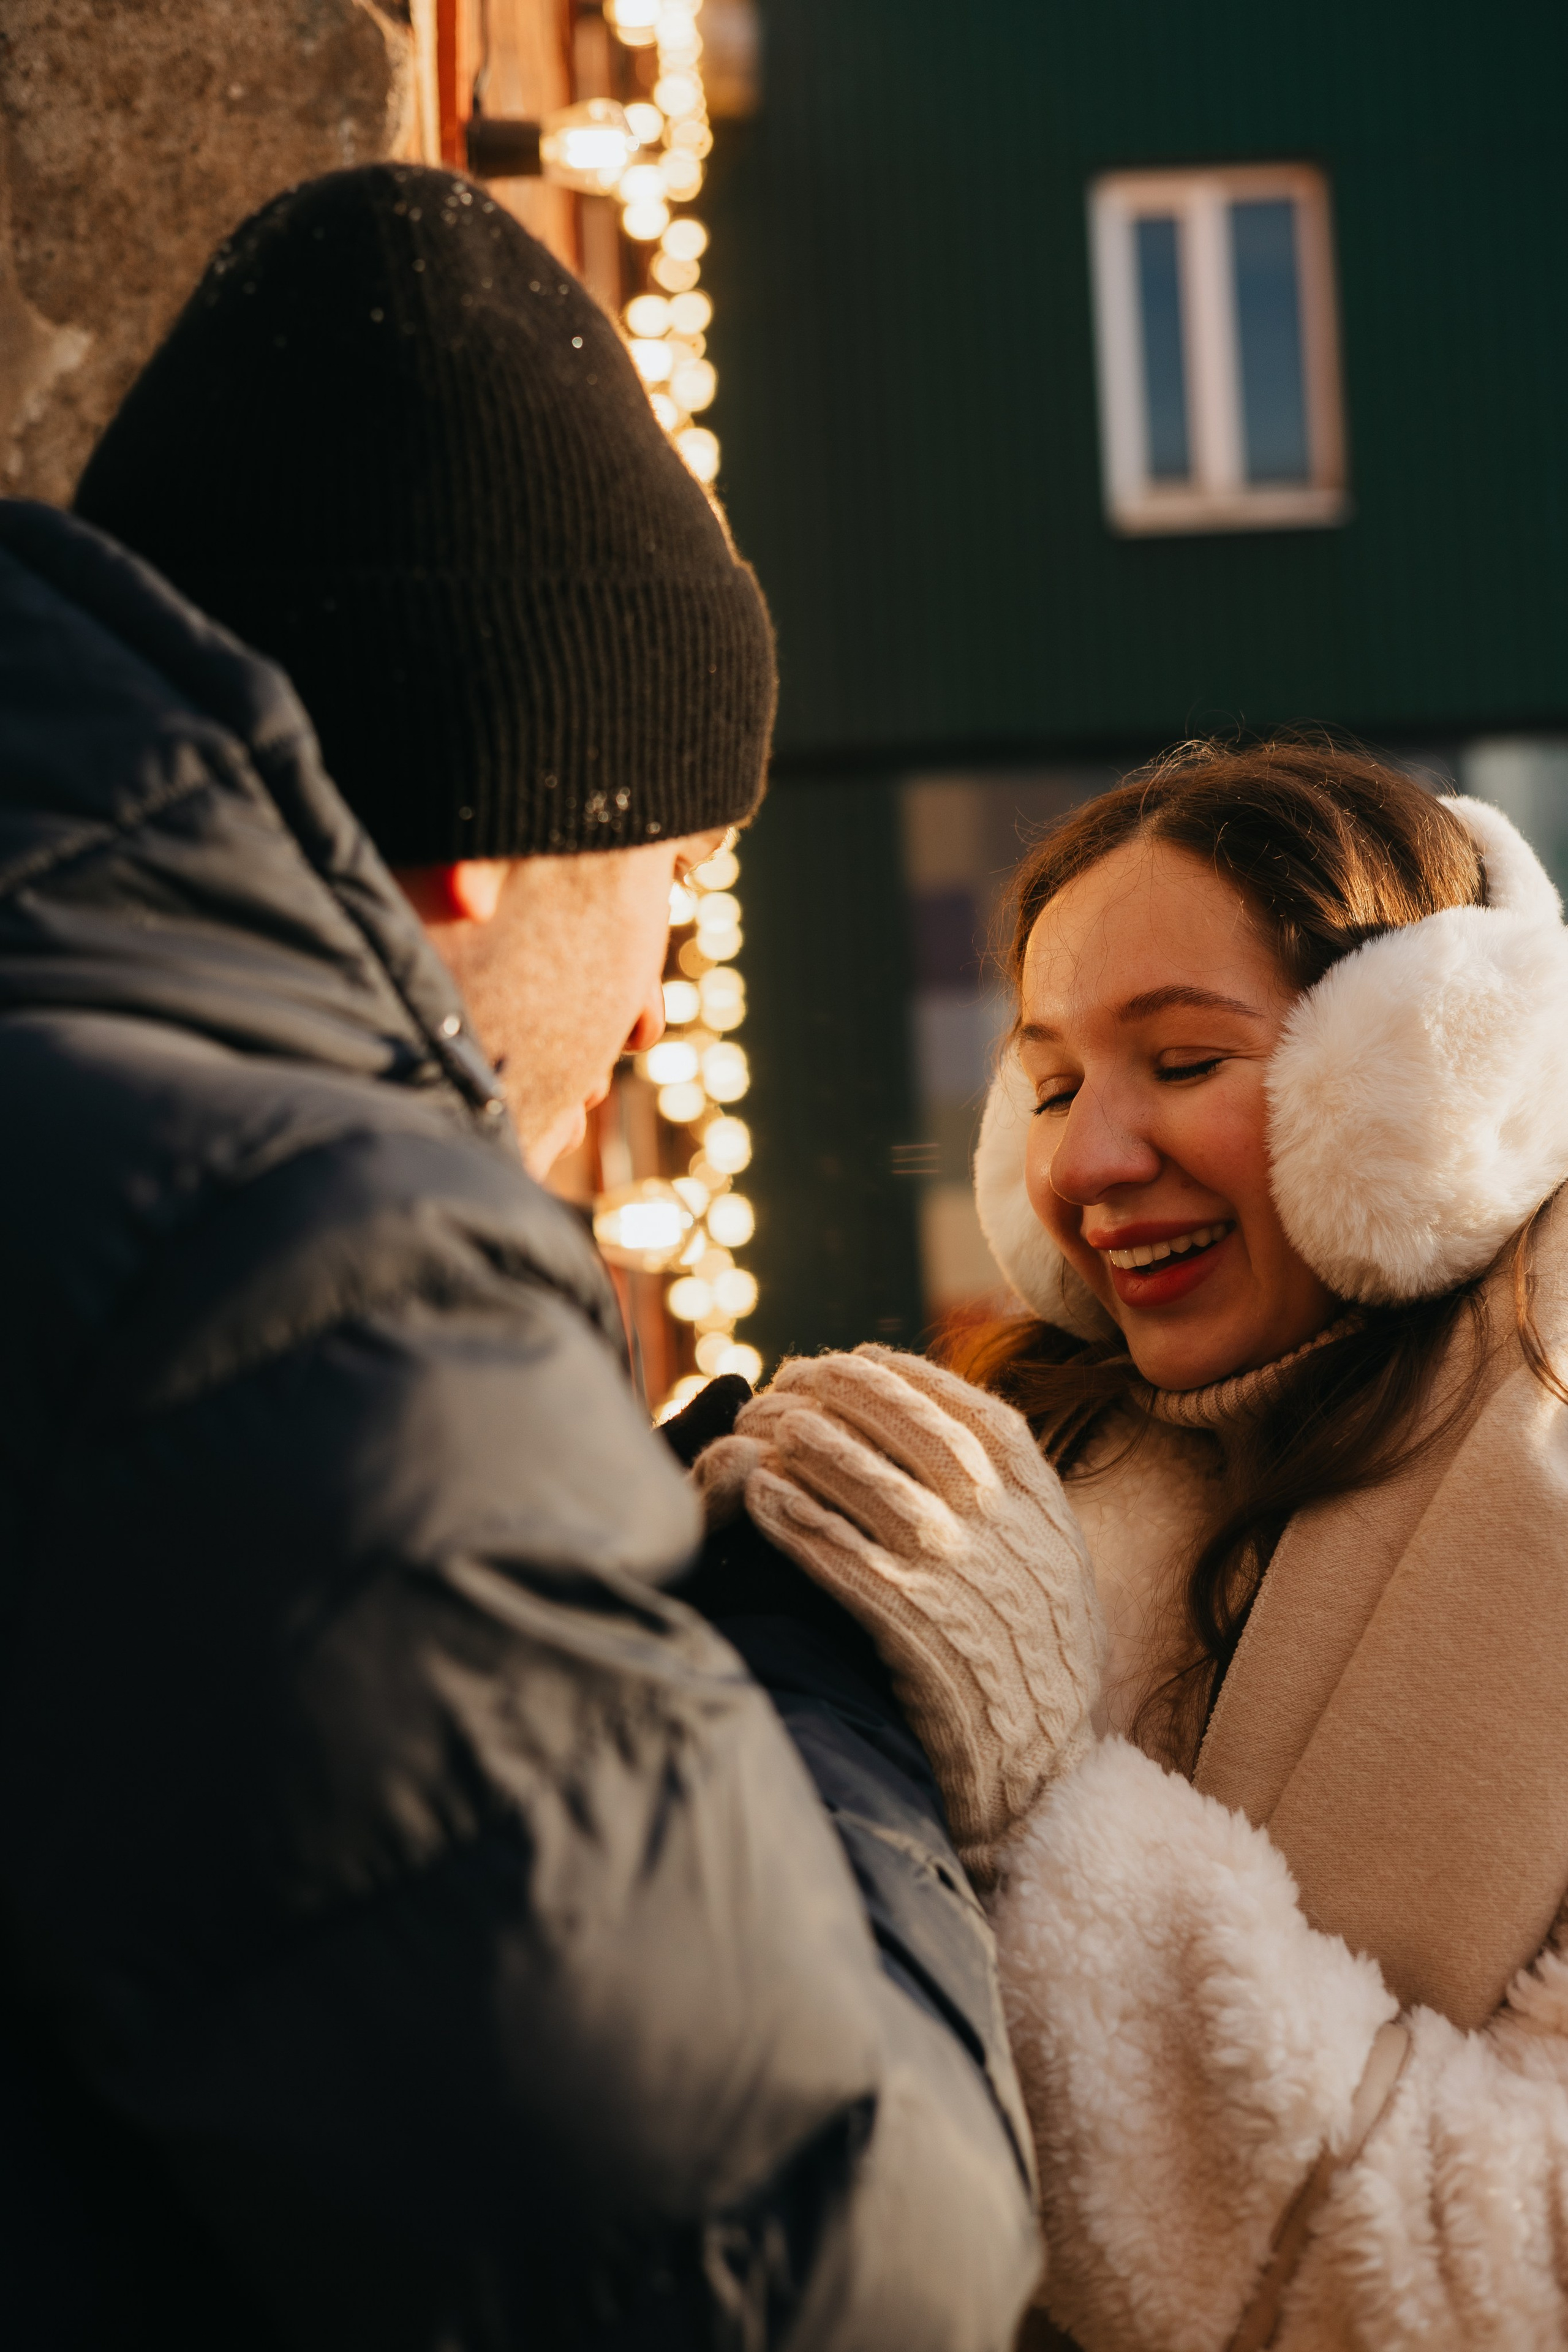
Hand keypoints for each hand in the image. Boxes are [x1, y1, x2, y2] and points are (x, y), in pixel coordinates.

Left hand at [736, 1346, 1103, 1880]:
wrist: (1043, 1768)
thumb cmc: (1040, 1657)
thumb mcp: (1054, 1560)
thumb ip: (1013, 1496)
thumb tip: (950, 1431)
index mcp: (1039, 1501)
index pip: (967, 1408)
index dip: (901, 1375)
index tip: (852, 1358)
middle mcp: (1000, 1525)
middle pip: (910, 1427)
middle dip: (841, 1390)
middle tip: (787, 1378)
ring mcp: (955, 1573)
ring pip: (871, 1481)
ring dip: (810, 1443)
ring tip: (762, 1425)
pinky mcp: (910, 1626)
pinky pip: (841, 1554)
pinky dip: (797, 1518)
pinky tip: (761, 1494)